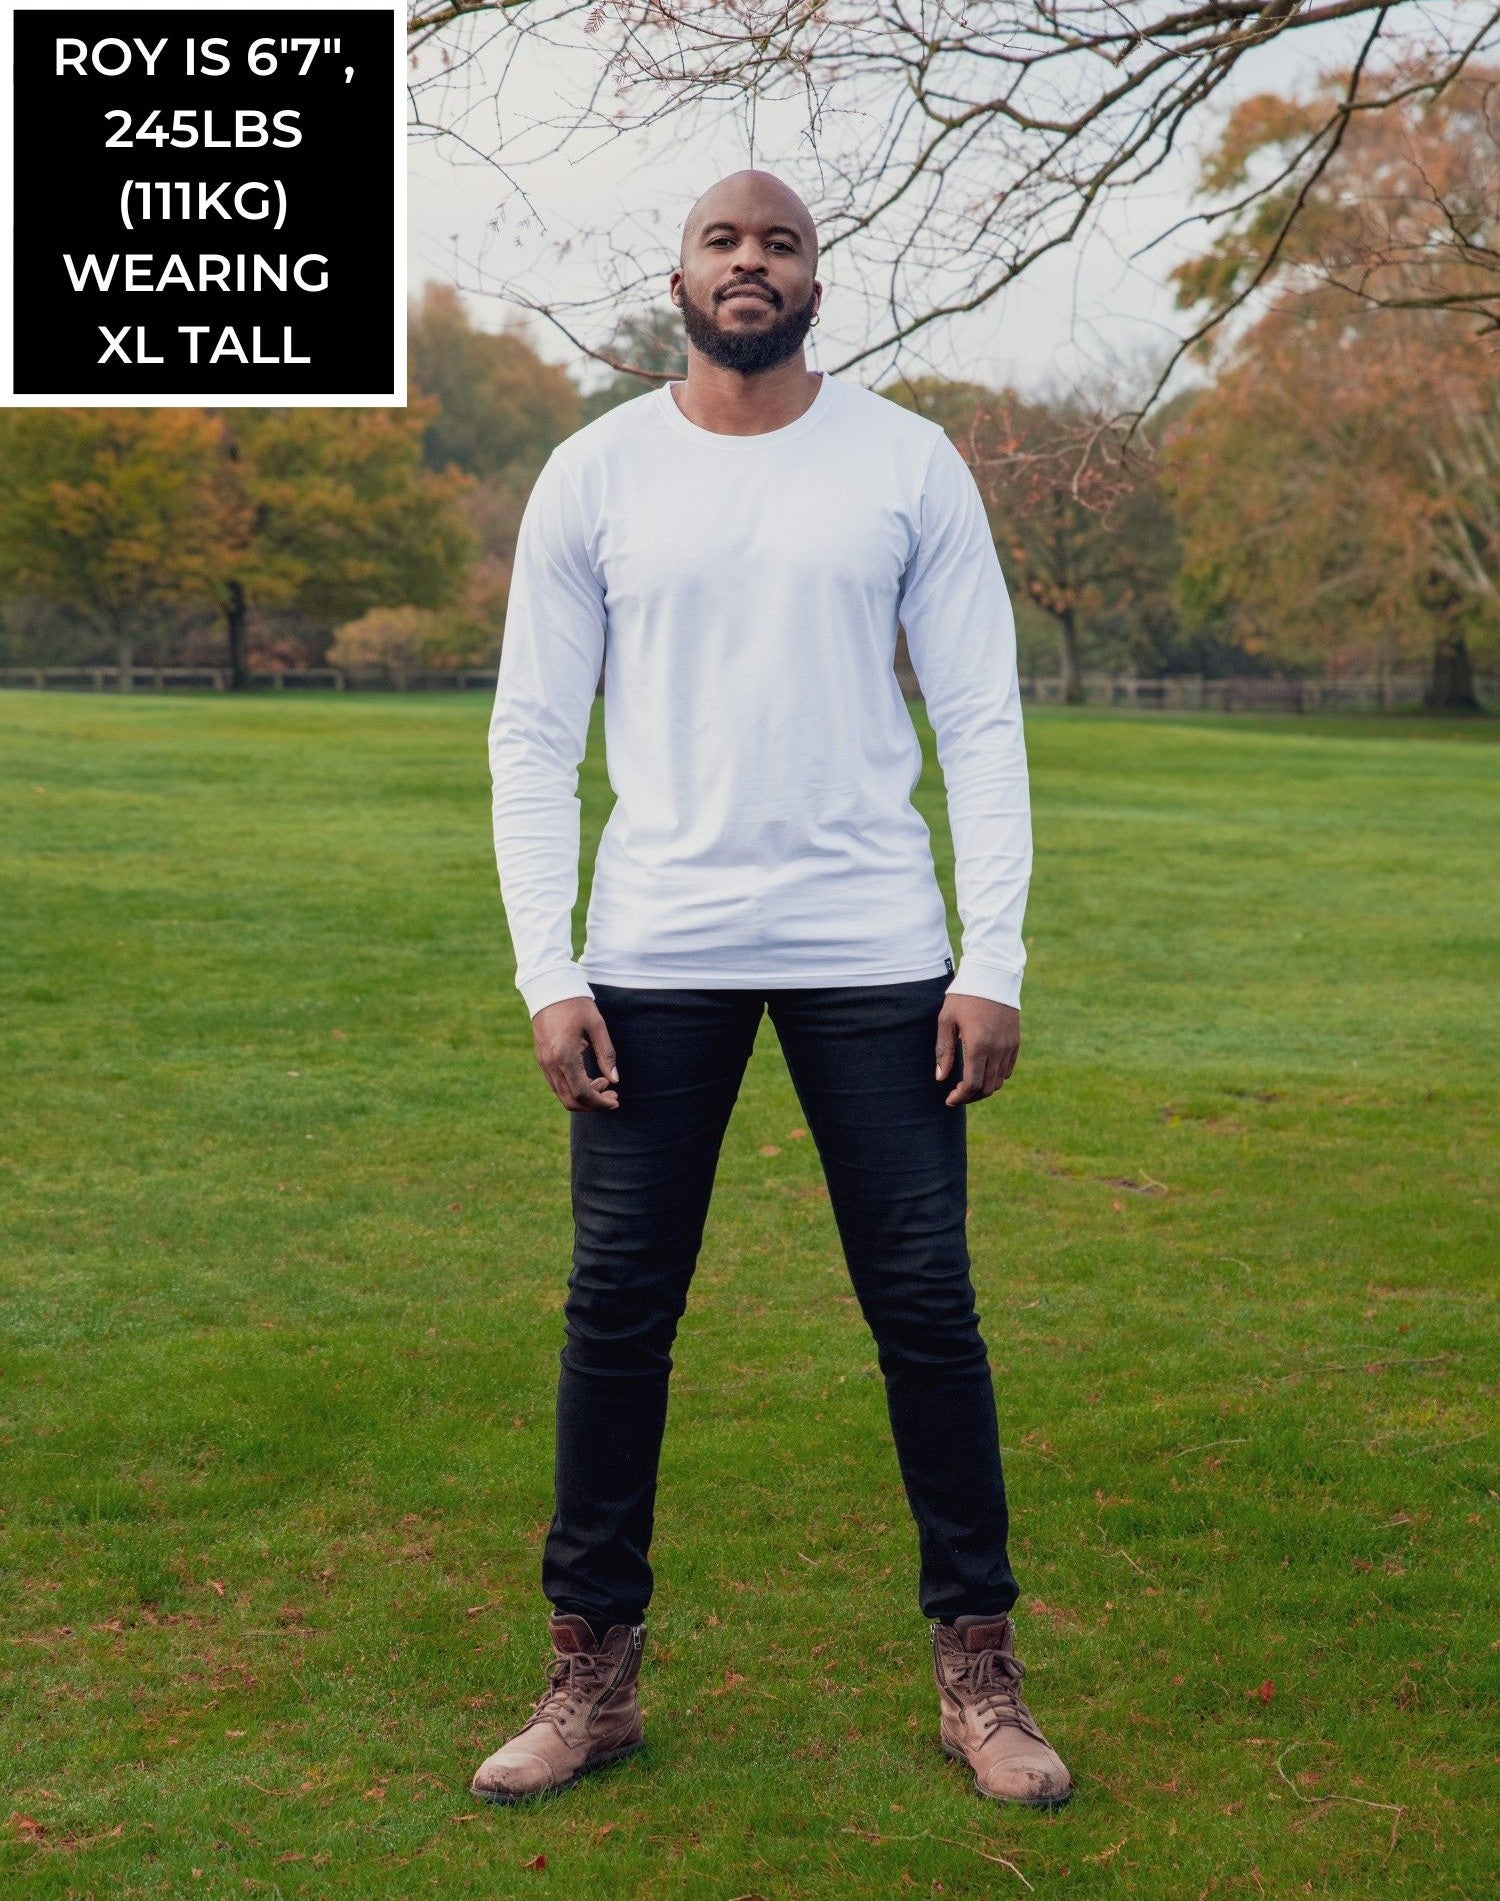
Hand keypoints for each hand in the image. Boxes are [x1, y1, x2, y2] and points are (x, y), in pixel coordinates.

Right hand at [532, 997, 619, 1111]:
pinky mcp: (542, 1059)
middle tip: (612, 1095)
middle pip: (570, 1100)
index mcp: (565, 1055)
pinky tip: (589, 1077)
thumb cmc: (575, 1004)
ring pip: (562, 1094)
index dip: (601, 1102)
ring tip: (603, 1084)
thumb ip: (606, 1054)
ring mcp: (544, 1063)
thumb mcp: (597, 1025)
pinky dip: (574, 1088)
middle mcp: (551, 1064)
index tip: (616, 1100)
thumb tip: (615, 1079)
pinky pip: (557, 1084)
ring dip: (583, 1097)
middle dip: (593, 1104)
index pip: (583, 1092)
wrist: (548, 989)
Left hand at [935, 994, 1019, 1106]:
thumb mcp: (946, 1021)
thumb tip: (940, 1078)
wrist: (992, 976)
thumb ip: (943, 1051)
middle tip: (956, 1095)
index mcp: (978, 1045)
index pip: (972, 1084)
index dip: (960, 1097)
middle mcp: (997, 1049)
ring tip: (968, 1085)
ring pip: (999, 1081)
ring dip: (983, 1088)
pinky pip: (1008, 1069)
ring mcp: (1009, 1046)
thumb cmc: (964, 997)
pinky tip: (982, 1072)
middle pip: (987, 1087)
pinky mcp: (1015, 1041)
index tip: (949, 1100)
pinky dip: (996, 1077)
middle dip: (970, 1096)